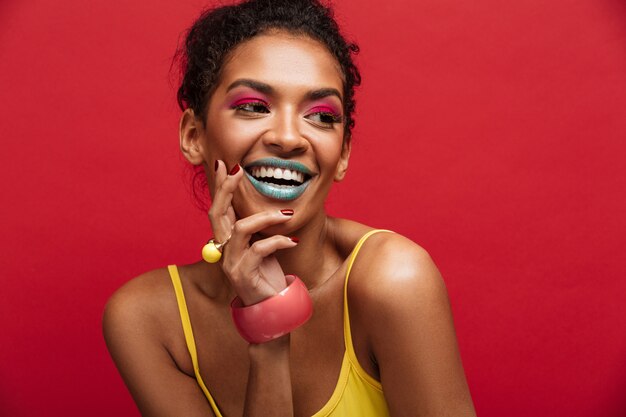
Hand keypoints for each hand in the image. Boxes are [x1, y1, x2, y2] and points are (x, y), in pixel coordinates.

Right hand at [209, 160, 297, 304]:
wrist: (272, 306)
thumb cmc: (267, 274)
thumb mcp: (263, 245)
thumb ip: (258, 228)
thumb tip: (264, 205)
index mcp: (227, 241)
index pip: (219, 209)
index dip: (220, 186)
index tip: (225, 164)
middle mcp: (223, 250)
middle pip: (217, 214)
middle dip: (227, 189)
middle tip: (239, 170)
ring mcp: (231, 263)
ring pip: (241, 229)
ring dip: (266, 217)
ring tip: (287, 215)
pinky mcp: (244, 275)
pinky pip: (259, 250)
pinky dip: (278, 241)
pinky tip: (293, 241)